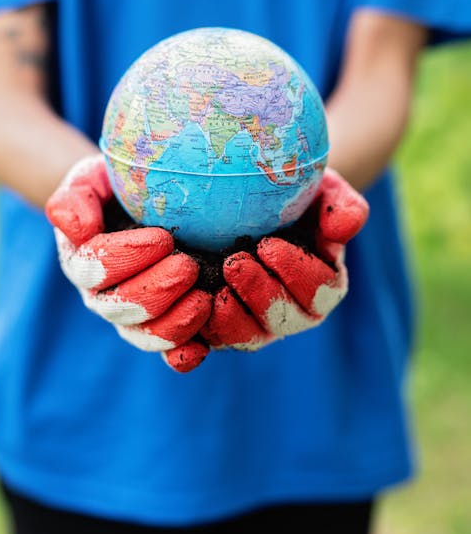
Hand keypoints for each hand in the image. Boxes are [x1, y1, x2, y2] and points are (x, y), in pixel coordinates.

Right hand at [45, 154, 210, 371]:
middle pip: (122, 307)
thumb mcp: (90, 181)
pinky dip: (182, 353)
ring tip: (203, 299)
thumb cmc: (115, 187)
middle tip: (187, 266)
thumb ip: (75, 200)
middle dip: (156, 289)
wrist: (138, 205)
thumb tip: (78, 230)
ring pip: (145, 333)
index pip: (96, 268)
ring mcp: (132, 317)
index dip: (128, 257)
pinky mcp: (162, 328)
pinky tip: (201, 348)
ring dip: (174, 321)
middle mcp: (103, 296)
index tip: (163, 238)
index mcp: (82, 261)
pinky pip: (168, 351)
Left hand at [200, 168, 368, 350]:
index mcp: (323, 285)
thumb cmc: (297, 196)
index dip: (295, 273)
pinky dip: (199, 336)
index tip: (268, 245)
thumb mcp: (325, 192)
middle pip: (281, 320)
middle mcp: (293, 312)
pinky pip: (211, 341)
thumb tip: (343, 228)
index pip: (318, 291)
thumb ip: (342, 207)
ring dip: (230, 317)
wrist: (257, 203)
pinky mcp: (221, 327)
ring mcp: (257, 323)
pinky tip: (190, 315)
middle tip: (234, 263)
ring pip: (247, 337)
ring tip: (213, 287)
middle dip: (259, 294)